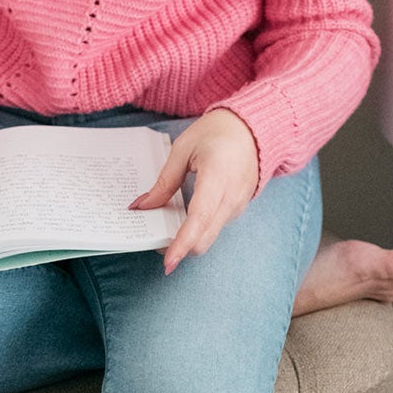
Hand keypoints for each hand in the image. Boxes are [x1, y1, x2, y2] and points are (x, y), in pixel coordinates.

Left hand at [128, 108, 259, 274]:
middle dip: (179, 248)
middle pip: (204, 238)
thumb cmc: (216, 133)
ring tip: (167, 226)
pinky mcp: (238, 209)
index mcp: (217, 176)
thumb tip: (142, 207)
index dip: (182, 243)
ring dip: (188, 239)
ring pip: (209, 236)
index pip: (199, 218)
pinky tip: (185, 218)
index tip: (167, 262)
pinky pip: (215, 227)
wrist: (250, 129)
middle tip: (155, 240)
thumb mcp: (183, 149)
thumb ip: (164, 181)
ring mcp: (238, 206)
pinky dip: (198, 229)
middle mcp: (232, 197)